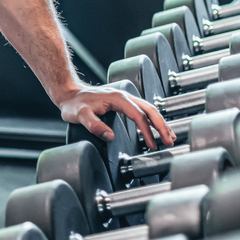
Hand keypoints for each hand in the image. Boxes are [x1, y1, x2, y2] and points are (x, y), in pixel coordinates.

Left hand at [58, 85, 175, 150]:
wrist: (69, 95)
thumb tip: (110, 136)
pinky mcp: (123, 103)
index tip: (152, 144)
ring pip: (149, 109)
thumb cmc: (74, 104)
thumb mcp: (80, 115)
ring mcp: (125, 99)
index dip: (148, 131)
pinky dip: (152, 120)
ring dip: (160, 122)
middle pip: (150, 110)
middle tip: (170, 140)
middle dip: (162, 125)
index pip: (139, 115)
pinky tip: (156, 128)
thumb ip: (94, 125)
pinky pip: (142, 111)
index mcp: (118, 99)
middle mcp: (125, 97)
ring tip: (170, 136)